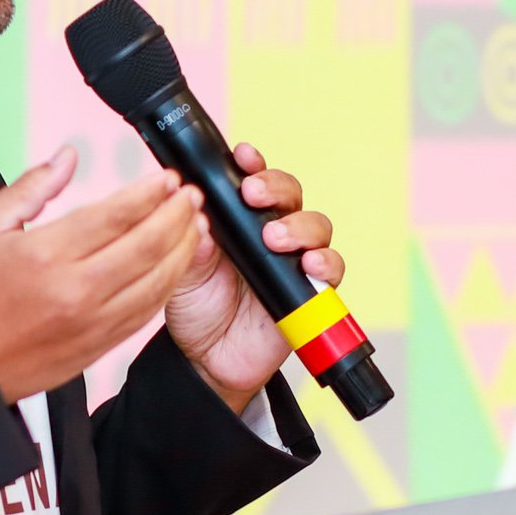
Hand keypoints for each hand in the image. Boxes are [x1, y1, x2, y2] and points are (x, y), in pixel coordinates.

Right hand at [0, 149, 202, 402]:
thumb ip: (32, 187)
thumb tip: (68, 156)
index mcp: (46, 254)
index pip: (116, 215)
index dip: (150, 193)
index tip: (167, 178)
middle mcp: (76, 290)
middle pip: (148, 246)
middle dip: (177, 215)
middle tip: (190, 195)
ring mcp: (93, 322)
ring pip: (158, 281)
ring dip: (184, 249)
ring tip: (195, 225)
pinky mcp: (100, 346)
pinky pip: (147, 311)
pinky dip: (168, 285)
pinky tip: (176, 265)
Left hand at [160, 142, 341, 411]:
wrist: (206, 358)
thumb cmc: (196, 305)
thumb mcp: (182, 271)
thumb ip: (190, 243)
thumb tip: (195, 212)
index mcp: (238, 218)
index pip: (253, 178)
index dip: (253, 163)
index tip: (242, 156)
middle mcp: (271, 231)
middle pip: (290, 194)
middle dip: (275, 188)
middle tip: (253, 196)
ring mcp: (294, 260)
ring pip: (315, 226)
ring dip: (300, 226)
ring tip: (276, 239)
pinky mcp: (312, 291)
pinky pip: (333, 270)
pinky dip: (326, 263)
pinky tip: (310, 265)